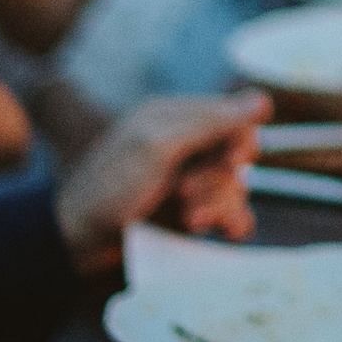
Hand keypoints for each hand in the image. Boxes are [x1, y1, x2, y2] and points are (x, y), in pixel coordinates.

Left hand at [53, 90, 268, 269]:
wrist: (77, 241)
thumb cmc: (109, 187)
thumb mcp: (158, 147)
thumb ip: (210, 123)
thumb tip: (263, 100)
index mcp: (176, 118)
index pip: (234, 118)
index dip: (239, 141)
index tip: (230, 161)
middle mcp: (186, 146)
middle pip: (237, 155)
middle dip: (220, 179)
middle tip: (187, 194)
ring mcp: (188, 181)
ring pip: (234, 186)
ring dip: (218, 204)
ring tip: (190, 220)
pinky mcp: (189, 213)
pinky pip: (229, 213)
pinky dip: (228, 221)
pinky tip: (221, 232)